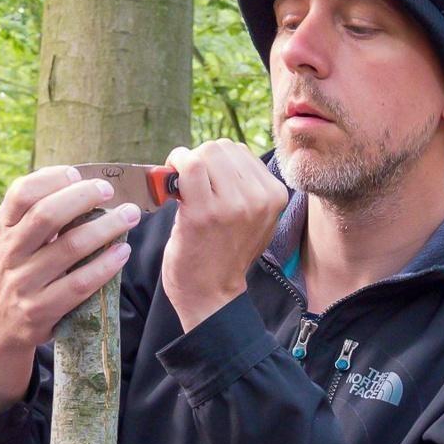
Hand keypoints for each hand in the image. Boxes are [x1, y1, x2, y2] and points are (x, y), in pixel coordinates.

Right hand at [0, 166, 142, 412]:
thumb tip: (81, 180)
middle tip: (108, 191)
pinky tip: (122, 252)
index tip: (77, 174)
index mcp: (2, 228)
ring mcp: (24, 283)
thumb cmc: (18, 268)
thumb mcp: (11, 237)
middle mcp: (9, 253)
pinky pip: (79, 284)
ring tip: (129, 217)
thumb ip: (35, 211)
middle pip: (46, 215)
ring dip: (106, 228)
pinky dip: (105, 265)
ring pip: (70, 248)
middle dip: (83, 197)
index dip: (51, 178)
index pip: (20, 193)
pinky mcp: (41, 310)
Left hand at [162, 140, 287, 331]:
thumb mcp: (251, 219)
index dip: (213, 160)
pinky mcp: (204, 212)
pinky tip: (169, 188)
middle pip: (221, 148)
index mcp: (274, 196)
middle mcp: (259, 198)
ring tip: (181, 189)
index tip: (201, 179)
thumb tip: (215, 156)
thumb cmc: (223, 255)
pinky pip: (189, 166)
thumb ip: (244, 187)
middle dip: (198, 160)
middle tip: (186, 183)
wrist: (211, 296)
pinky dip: (174, 168)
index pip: (239, 151)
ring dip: (184, 165)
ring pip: (205, 153)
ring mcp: (233, 205)